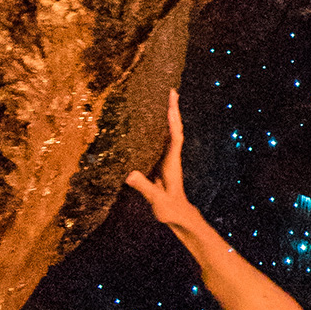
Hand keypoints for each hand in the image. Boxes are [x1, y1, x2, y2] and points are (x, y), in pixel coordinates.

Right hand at [125, 89, 204, 228]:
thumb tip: (129, 175)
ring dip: (168, 117)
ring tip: (164, 98)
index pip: (175, 137)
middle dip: (173, 110)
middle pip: (174, 130)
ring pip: (169, 134)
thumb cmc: (171, 210)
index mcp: (172, 163)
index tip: (171, 104)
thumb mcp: (157, 201)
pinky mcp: (162, 165)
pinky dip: (160, 129)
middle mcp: (172, 158)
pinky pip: (162, 142)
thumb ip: (145, 188)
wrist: (180, 218)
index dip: (173, 121)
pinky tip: (153, 122)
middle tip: (172, 90)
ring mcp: (168, 160)